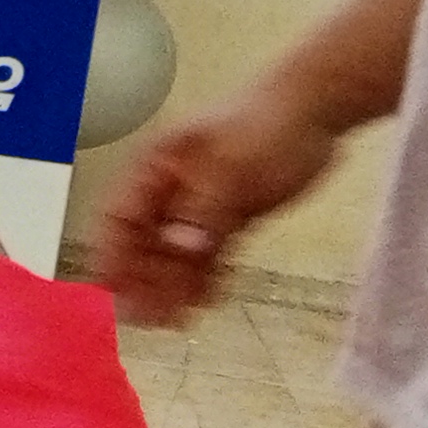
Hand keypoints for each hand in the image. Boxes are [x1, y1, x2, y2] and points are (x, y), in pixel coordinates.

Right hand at [95, 79, 345, 324]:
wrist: (316, 107)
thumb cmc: (264, 128)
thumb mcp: (231, 170)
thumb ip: (204, 212)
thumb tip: (179, 249)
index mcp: (155, 169)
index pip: (119, 218)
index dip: (111, 255)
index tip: (114, 292)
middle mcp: (170, 189)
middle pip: (144, 241)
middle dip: (144, 280)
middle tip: (152, 319)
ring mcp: (200, 203)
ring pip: (175, 251)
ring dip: (173, 284)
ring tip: (179, 320)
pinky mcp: (230, 213)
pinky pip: (207, 251)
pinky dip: (204, 275)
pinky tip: (208, 299)